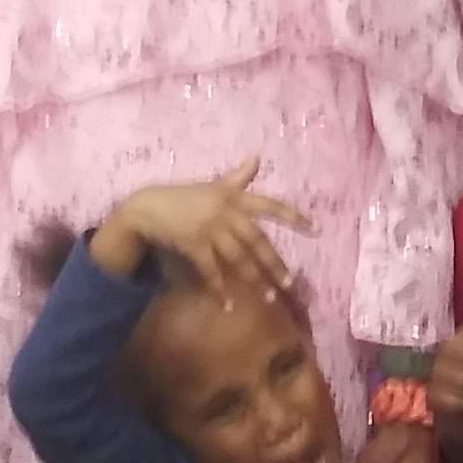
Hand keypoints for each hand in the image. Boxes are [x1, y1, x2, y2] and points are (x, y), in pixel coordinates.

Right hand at [98, 159, 311, 299]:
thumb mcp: (213, 185)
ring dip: (254, 280)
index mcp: (233, 196)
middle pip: (256, 240)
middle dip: (274, 263)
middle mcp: (225, 211)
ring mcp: (208, 229)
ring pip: (238, 258)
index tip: (314, 229)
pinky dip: (219, 290)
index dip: (293, 217)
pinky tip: (228, 305)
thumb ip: (238, 177)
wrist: (147, 207)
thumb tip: (257, 157)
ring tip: (269, 298)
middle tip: (290, 283)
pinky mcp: (192, 244)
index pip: (269, 205)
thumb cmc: (184, 196)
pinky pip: (210, 271)